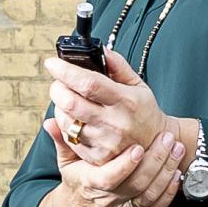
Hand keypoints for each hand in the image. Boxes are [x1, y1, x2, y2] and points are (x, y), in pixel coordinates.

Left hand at [44, 46, 165, 163]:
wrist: (156, 146)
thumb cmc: (144, 111)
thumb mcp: (137, 84)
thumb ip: (118, 65)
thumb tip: (100, 49)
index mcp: (126, 100)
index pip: (88, 83)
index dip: (65, 71)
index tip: (52, 63)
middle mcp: (115, 123)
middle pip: (71, 103)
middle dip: (57, 89)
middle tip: (58, 83)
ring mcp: (106, 142)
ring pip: (67, 122)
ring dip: (59, 108)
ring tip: (66, 101)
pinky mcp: (98, 157)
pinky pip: (70, 139)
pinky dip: (65, 126)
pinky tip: (73, 119)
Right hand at [51, 128, 185, 206]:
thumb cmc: (77, 182)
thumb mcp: (66, 163)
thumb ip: (62, 141)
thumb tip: (50, 122)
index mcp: (90, 185)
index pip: (108, 178)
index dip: (124, 165)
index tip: (137, 148)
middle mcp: (109, 200)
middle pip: (136, 184)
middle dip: (155, 160)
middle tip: (167, 138)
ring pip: (150, 194)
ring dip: (166, 171)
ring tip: (176, 149)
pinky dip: (169, 191)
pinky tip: (177, 171)